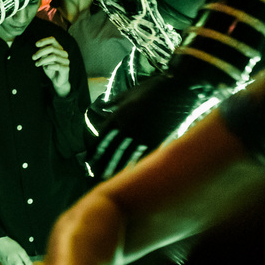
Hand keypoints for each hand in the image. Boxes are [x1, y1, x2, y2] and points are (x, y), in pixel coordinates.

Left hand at [33, 36, 70, 96]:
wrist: (57, 81)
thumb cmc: (50, 68)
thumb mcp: (45, 59)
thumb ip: (43, 53)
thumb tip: (39, 48)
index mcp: (59, 49)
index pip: (52, 40)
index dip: (44, 40)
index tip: (36, 45)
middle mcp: (64, 53)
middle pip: (51, 48)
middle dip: (40, 52)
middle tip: (33, 57)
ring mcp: (66, 61)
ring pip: (53, 56)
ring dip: (43, 60)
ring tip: (36, 64)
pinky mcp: (66, 69)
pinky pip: (57, 66)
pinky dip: (49, 66)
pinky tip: (45, 68)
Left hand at [89, 73, 214, 178]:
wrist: (175, 89)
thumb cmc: (151, 88)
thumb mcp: (130, 92)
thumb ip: (115, 101)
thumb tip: (104, 105)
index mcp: (119, 114)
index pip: (102, 135)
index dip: (94, 148)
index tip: (88, 158)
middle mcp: (127, 126)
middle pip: (111, 148)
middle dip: (102, 161)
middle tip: (94, 173)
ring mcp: (142, 133)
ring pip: (125, 154)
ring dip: (115, 167)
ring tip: (108, 177)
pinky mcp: (156, 138)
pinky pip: (143, 154)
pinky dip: (135, 164)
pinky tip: (129, 173)